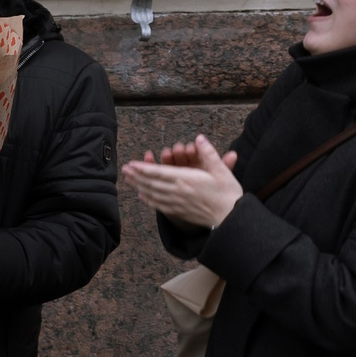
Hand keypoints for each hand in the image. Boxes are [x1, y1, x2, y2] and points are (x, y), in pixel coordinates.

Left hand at [121, 134, 243, 228]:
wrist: (231, 218)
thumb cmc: (227, 194)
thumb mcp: (221, 170)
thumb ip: (209, 153)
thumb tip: (199, 138)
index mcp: (186, 179)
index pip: (158, 172)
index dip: (143, 168)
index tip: (131, 164)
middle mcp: (177, 191)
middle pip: (151, 183)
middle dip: (136, 176)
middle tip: (124, 170)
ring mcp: (177, 203)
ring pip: (153, 194)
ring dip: (139, 186)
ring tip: (129, 181)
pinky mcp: (179, 212)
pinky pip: (159, 205)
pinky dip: (148, 200)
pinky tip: (142, 197)